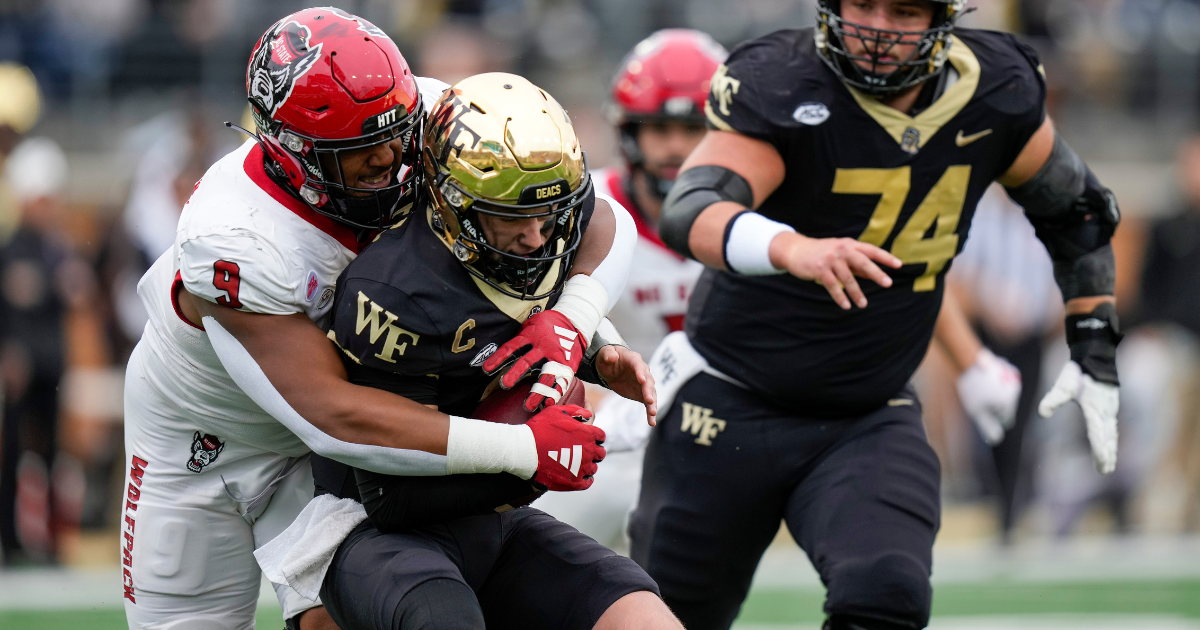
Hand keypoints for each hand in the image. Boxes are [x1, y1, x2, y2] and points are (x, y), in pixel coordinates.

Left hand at [483, 310, 583, 411]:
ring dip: (537, 391)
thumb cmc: (547, 325)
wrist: (574, 323)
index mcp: (531, 335)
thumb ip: (519, 335)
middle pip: (527, 361)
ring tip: (528, 405)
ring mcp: (556, 357)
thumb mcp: (531, 323)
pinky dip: (555, 393)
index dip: (499, 357)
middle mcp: (543, 346)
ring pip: (546, 376)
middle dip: (516, 373)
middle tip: (505, 384)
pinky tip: (548, 403)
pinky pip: (561, 381)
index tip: (486, 369)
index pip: (512, 347)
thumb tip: (500, 346)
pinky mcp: (567, 366)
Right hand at [525, 404, 605, 490]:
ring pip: (593, 468)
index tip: (590, 438)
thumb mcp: (555, 412)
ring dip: (588, 465)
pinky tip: (581, 478)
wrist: (524, 450)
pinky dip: (586, 481)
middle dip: (594, 451)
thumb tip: (587, 414)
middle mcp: (588, 451)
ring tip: (580, 464)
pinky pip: (587, 483)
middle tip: (585, 451)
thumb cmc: (539, 429)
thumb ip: (574, 410)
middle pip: (600, 453)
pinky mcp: (573, 482)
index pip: (601, 436)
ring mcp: (581, 468)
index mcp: (587, 434)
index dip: (596, 436)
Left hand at [595, 345, 657, 425]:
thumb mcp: (605, 353)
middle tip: (649, 400)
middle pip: (648, 381)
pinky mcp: (641, 394)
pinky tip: (652, 422)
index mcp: (634, 360)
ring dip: (653, 404)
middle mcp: (643, 372)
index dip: (641, 373)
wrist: (611, 368)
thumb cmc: (608, 357)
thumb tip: (612, 357)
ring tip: (653, 414)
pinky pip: (648, 404)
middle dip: (649, 391)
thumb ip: (608, 354)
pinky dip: (650, 412)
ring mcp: (644, 384)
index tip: (642, 380)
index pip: (639, 366)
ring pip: (651, 394)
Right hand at [768, 232, 901, 308]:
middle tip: (887, 283)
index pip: (871, 250)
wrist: (796, 250)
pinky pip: (833, 285)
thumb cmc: (822, 253)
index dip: (885, 257)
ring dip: (856, 293)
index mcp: (849, 244)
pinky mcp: (819, 269)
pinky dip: (840, 297)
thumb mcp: (841, 254)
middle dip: (876, 273)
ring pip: (848, 278)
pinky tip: (846, 305)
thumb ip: (857, 264)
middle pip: (862, 262)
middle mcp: (842, 249)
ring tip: (863, 304)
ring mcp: (830, 259)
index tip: (899, 265)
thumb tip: (876, 275)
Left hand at [956, 348, 1020, 445]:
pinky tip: (984, 379)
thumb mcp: (977, 412)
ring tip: (981, 388)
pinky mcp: (1008, 368)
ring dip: (997, 394)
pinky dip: (997, 382)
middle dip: (996, 406)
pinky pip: (1004, 381)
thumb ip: (988, 426)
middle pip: (1007, 406)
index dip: (995, 420)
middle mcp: (1015, 390)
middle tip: (980, 399)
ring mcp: (1013, 378)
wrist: (968, 361)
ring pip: (1006, 393)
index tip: (984, 414)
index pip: (1007, 420)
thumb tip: (997, 440)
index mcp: (1009, 403)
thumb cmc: (971, 388)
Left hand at [1038, 303, 1121, 473]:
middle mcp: (1105, 411)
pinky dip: (1112, 437)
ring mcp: (1110, 409)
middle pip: (1107, 438)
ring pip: (1111, 433)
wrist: (1095, 356)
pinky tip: (1111, 442)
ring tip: (1110, 462)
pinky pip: (1112, 426)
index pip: (1098, 436)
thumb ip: (1052, 399)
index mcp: (1094, 409)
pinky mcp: (1110, 405)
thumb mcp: (1063, 386)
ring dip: (1111, 448)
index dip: (1100, 452)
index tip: (1102, 466)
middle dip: (1106, 455)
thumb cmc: (1078, 372)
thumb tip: (1042, 413)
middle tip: (1105, 470)